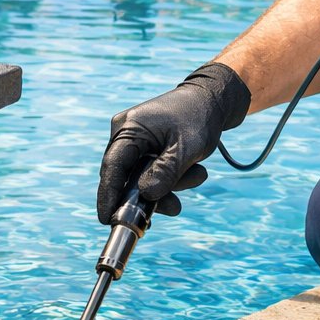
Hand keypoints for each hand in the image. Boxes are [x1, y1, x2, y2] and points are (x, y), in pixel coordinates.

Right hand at [97, 62, 250, 222]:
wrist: (212, 99)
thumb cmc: (200, 116)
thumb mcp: (188, 147)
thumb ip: (167, 172)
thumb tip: (146, 195)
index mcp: (129, 127)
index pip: (113, 167)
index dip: (108, 196)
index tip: (107, 220)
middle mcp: (126, 133)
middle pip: (128, 176)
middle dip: (153, 194)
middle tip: (176, 206)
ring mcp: (135, 140)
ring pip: (142, 178)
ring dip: (169, 185)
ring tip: (199, 174)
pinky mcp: (146, 146)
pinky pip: (150, 171)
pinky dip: (170, 178)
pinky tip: (193, 173)